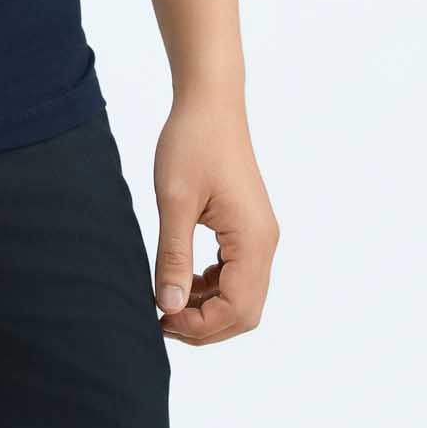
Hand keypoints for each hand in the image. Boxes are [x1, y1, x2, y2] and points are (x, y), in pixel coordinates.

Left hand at [151, 90, 279, 345]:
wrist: (210, 103)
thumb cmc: (191, 143)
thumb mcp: (175, 201)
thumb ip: (174, 256)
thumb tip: (169, 307)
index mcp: (253, 240)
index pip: (236, 309)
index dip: (200, 325)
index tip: (161, 318)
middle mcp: (265, 243)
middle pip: (244, 311)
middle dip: (205, 324)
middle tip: (162, 318)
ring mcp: (259, 236)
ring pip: (242, 296)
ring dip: (208, 308)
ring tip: (168, 300)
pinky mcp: (248, 228)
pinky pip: (237, 274)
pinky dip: (212, 287)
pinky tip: (184, 277)